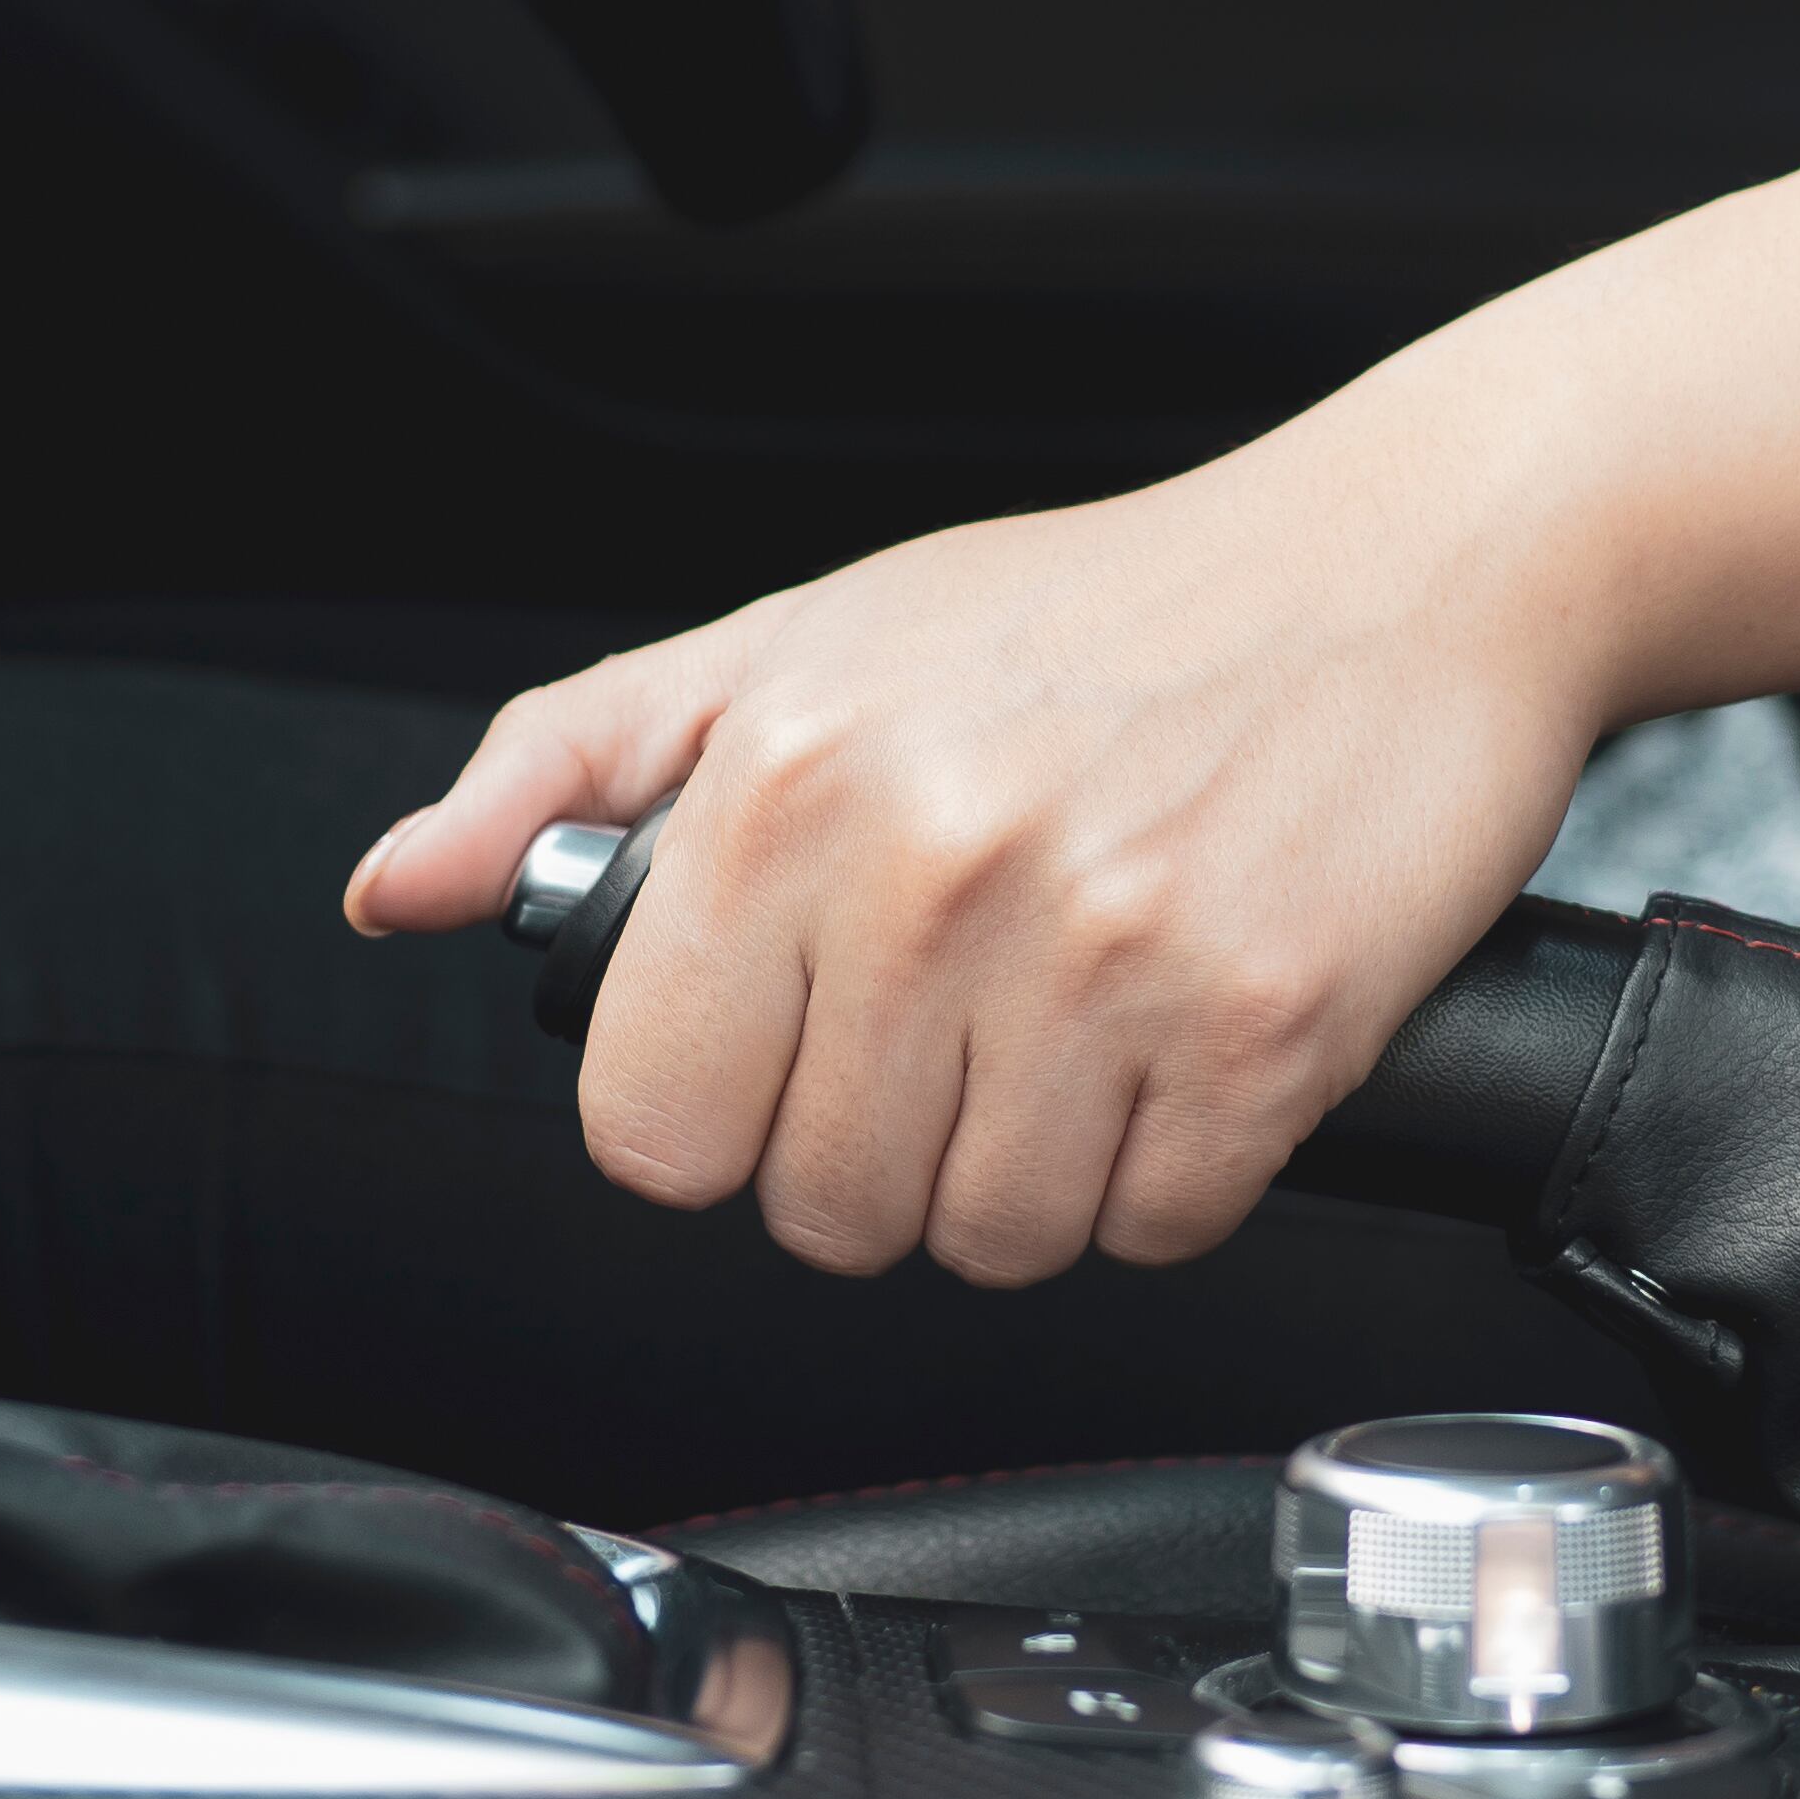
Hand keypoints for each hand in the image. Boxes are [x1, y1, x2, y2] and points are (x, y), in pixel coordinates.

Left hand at [344, 425, 1610, 1284]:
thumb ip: (569, 769)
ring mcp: (1106, 952)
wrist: (1403, 558)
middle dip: (888, 1152)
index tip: (796, 1050)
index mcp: (787, 781)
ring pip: (992, 1240)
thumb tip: (396, 892)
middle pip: (825, 1212)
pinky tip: (1186, 1046)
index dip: (724, 1113)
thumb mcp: (792, 644)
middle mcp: (932, 867)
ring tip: (1081, 1030)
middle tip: (970, 1026)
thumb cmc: (1099, 610)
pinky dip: (1177, 1173)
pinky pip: (1160, 1227)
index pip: (652, 1126)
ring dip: (1036, 1174)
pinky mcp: (1265, 1022)